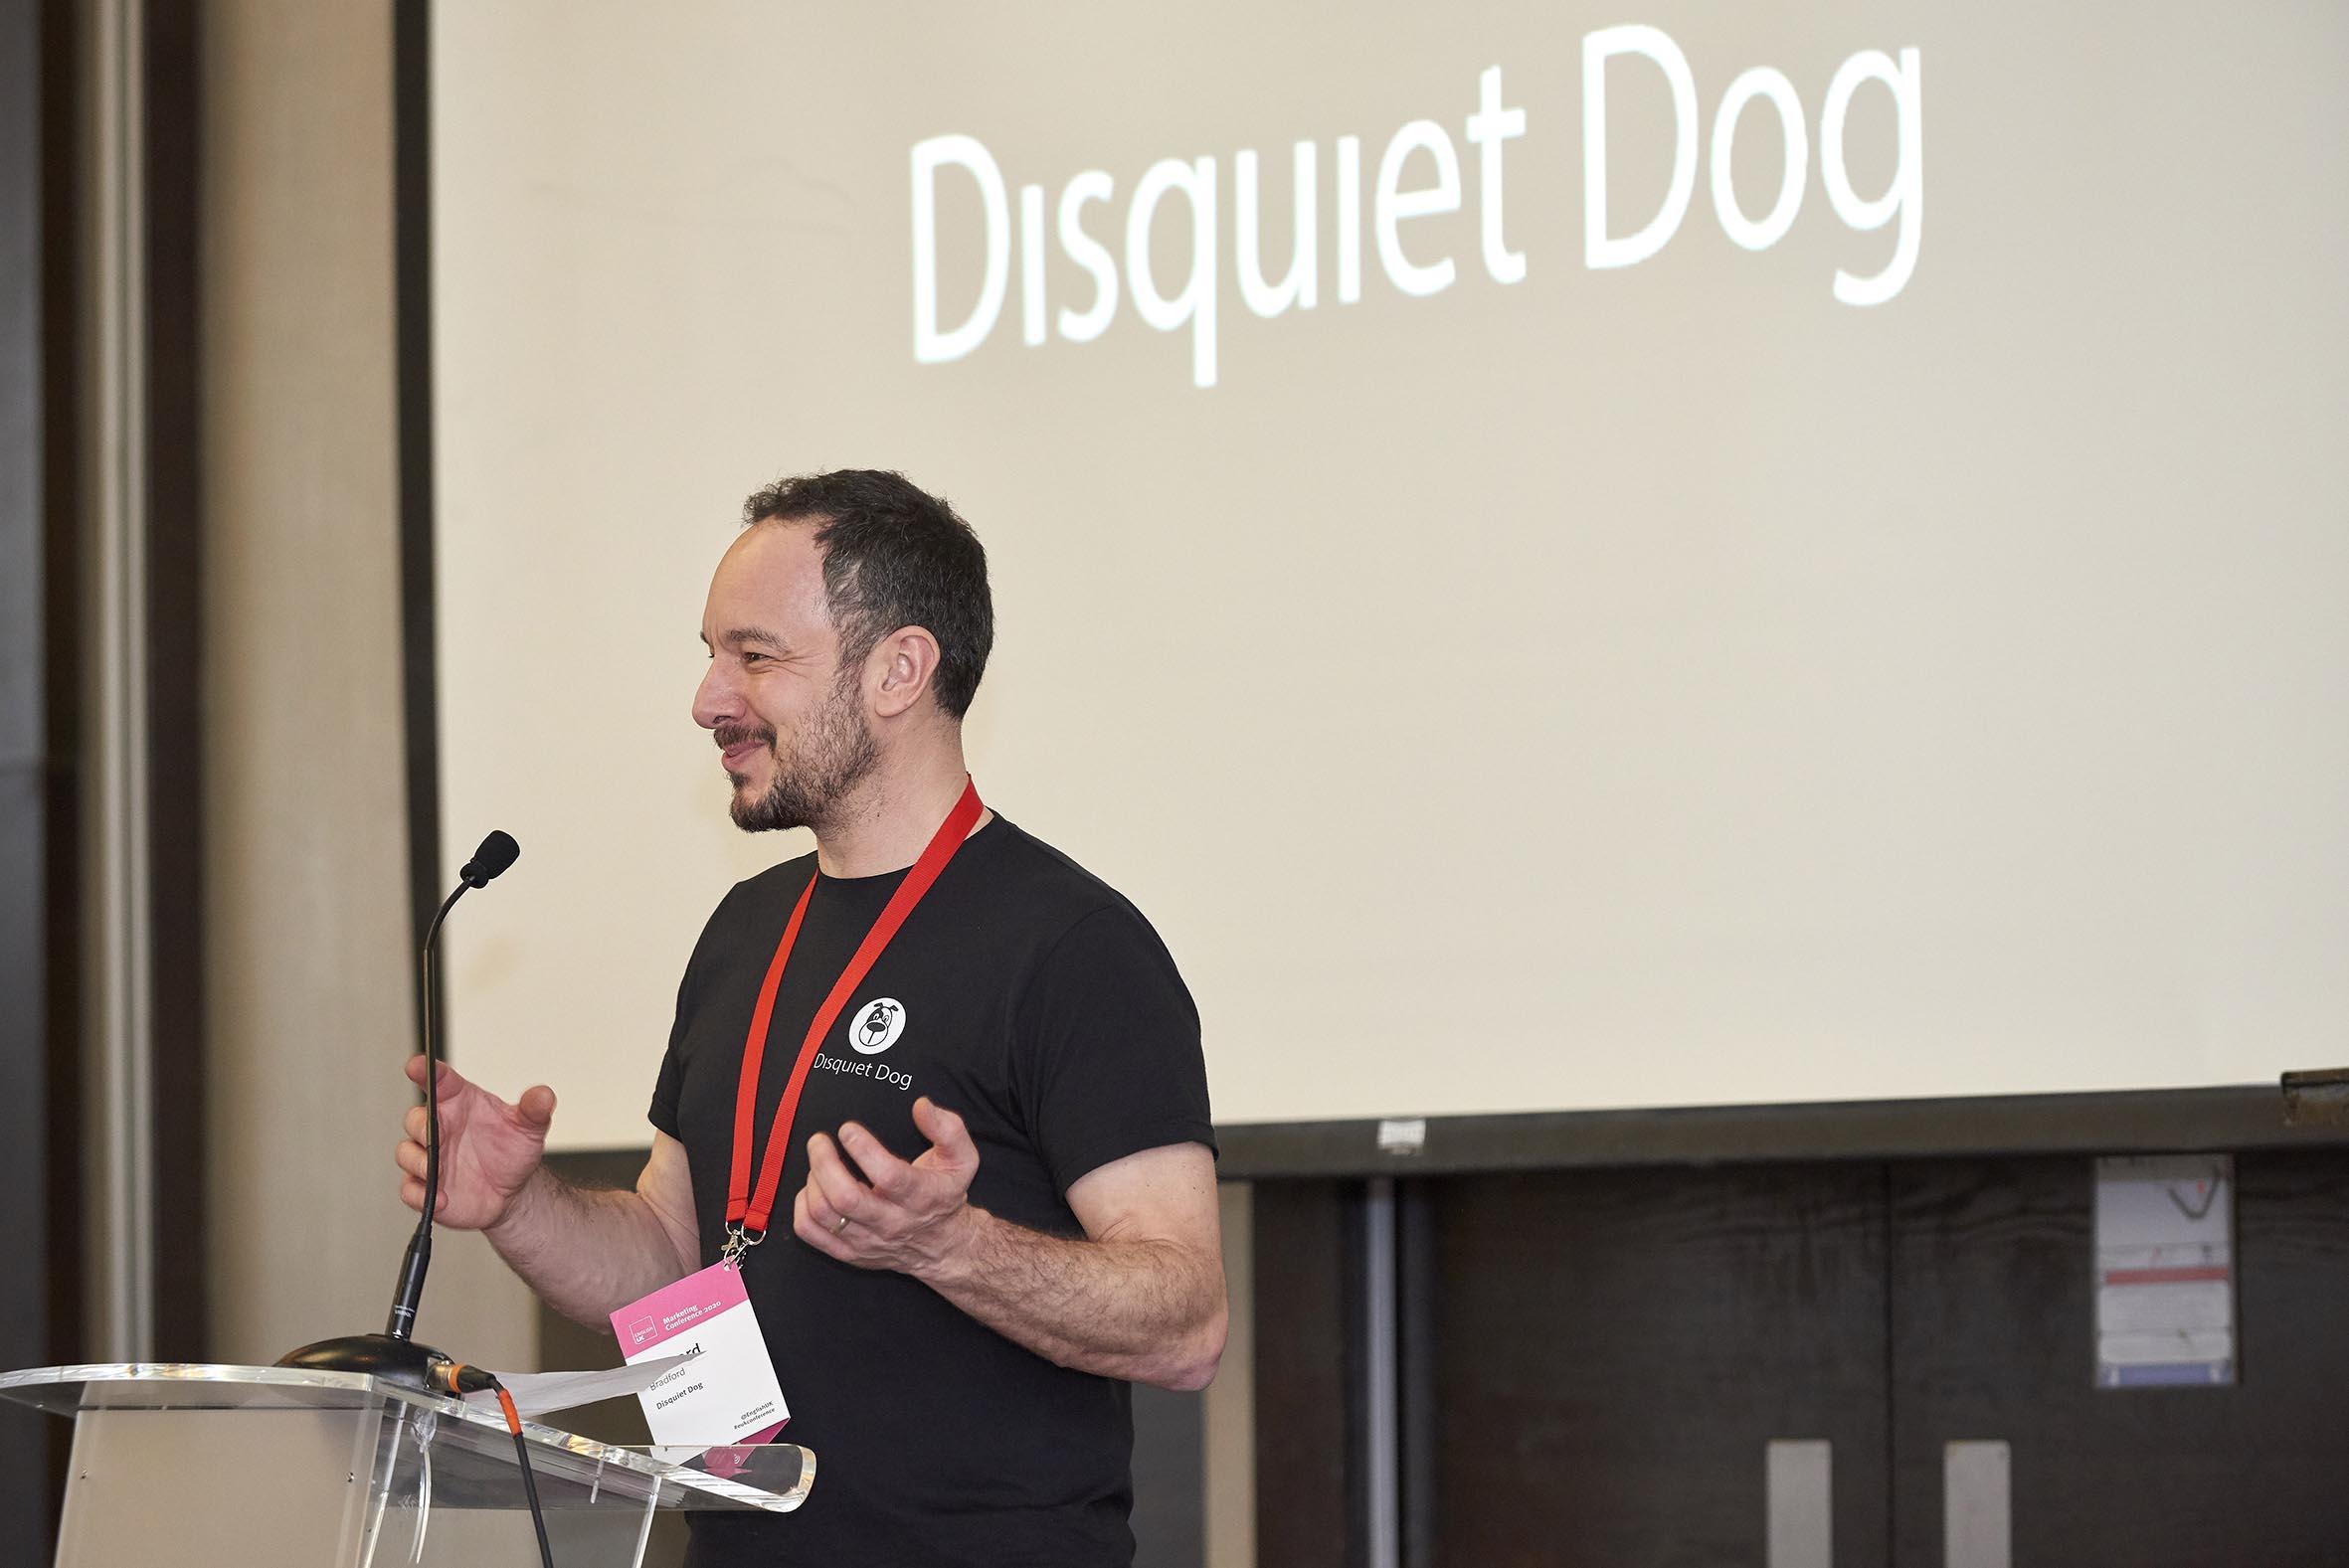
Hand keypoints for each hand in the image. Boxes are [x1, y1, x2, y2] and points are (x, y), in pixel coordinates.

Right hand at [394, 1055, 556, 1231]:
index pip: (439, 1081)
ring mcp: (429, 1158)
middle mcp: (440, 1128)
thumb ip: (534, 1109)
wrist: (513, 1191)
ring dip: (418, 1162)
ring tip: (437, 1172)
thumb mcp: (529, 1128)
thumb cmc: (512, 1151)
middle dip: (420, 1125)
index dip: (425, 1070)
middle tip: (436, 1134)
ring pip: (406, 1153)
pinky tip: (441, 1199)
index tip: (416, 1065)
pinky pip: (409, 1190)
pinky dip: (420, 1194)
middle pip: (414, 1119)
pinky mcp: (426, 1188)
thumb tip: (544, 1095)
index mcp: (459, 1104)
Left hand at [793, 1096, 980, 1276]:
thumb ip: (947, 1127)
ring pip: (825, 1214)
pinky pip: (811, 1233)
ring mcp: (868, 1242)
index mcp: (921, 1197)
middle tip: (819, 1140)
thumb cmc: (945, 1194)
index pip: (888, 1176)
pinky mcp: (849, 1253)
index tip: (848, 1129)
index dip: (863, 1149)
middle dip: (824, 1163)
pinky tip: (813, 1188)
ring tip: (819, 1161)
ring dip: (813, 1181)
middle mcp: (893, 1223)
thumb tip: (921, 1106)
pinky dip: (802, 1206)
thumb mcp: (962, 1158)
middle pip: (846, 1199)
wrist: (941, 1245)